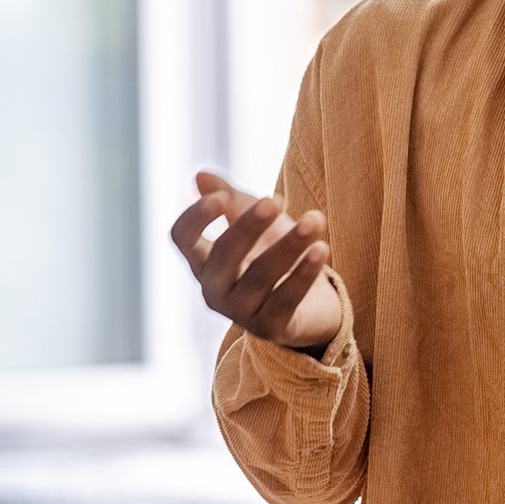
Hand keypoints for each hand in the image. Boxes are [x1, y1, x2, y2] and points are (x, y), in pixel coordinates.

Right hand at [170, 171, 341, 351]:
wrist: (313, 303)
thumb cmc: (275, 255)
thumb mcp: (257, 223)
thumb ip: (231, 200)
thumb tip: (200, 175)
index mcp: (204, 261)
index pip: (182, 237)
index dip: (196, 217)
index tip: (221, 197)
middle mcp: (215, 289)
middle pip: (223, 254)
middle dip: (248, 226)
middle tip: (275, 201)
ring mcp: (241, 312)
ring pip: (261, 276)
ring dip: (289, 244)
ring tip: (316, 218)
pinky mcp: (272, 328)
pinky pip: (286, 299)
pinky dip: (304, 273)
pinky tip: (322, 249)